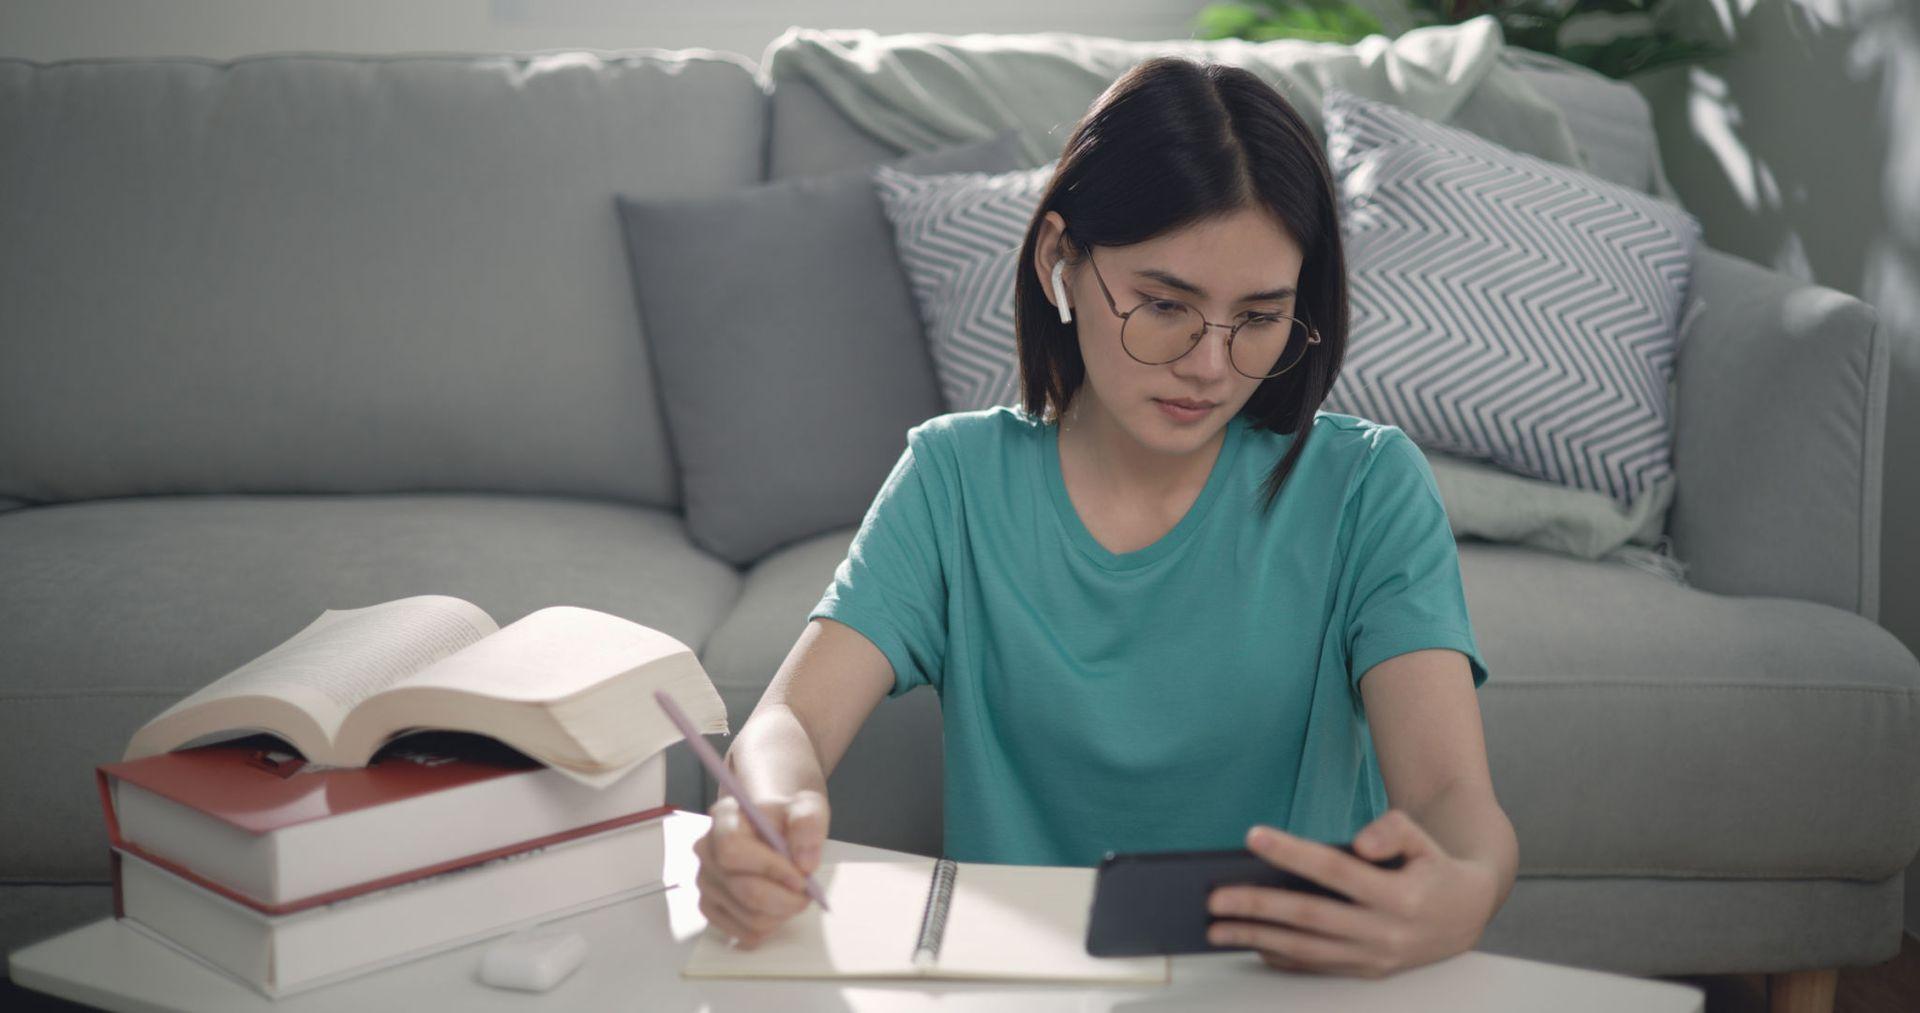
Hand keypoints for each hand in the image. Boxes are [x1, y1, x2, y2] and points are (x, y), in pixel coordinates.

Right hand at [690, 788, 829, 948]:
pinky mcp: (711, 906)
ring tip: (793, 895)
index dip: (769, 868)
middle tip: (807, 893)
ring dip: (780, 913)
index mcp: (724, 818)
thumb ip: (808, 824)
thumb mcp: (807, 804)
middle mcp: (707, 851)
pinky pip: (741, 931)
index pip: (733, 849)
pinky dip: (767, 926)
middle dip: (784, 898)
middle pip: (742, 889)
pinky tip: (777, 907)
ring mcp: (706, 881)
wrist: (770, 818)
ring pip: (747, 915)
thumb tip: (804, 864)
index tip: (801, 877)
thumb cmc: (785, 812)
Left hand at [1205, 809, 1499, 978]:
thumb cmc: (1431, 866)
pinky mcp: (1366, 972)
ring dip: (1257, 939)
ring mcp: (1374, 958)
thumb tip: (1359, 843)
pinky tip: (1249, 944)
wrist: (1465, 914)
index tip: (1252, 837)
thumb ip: (1393, 831)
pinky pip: (1315, 967)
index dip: (1293, 853)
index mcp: (1400, 895)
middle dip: (1258, 908)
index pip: (1336, 871)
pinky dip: (1280, 958)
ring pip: (1306, 950)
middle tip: (1213, 899)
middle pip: (1310, 917)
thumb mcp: (1422, 837)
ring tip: (1217, 929)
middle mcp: (1385, 932)